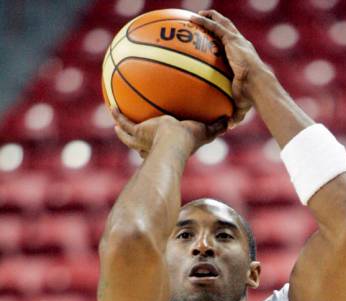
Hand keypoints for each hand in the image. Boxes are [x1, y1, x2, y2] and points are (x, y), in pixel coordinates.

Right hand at [112, 109, 226, 156]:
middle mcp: (152, 146)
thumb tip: (230, 119)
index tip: (158, 139)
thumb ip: (216, 126)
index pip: (163, 146)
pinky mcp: (137, 133)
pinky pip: (124, 123)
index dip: (160, 143)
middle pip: (142, 145)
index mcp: (167, 147)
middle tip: (133, 132)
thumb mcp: (205, 131)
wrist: (174, 142)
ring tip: (116, 121)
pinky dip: (118, 116)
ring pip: (128, 136)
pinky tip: (112, 105)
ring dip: (122, 129)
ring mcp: (142, 141)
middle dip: (138, 139)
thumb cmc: (190, 140)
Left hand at [191, 10, 265, 127]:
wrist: (257, 86)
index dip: (222, 42)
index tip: (212, 42)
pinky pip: (216, 27)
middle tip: (203, 22)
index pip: (231, 48)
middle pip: (226, 31)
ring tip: (197, 16)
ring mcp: (237, 41)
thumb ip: (233, 114)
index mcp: (242, 59)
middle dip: (216, 24)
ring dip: (210, 18)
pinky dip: (205, 21)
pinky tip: (194, 18)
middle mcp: (240, 47)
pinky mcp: (233, 40)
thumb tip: (228, 127)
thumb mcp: (239, 106)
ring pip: (222, 24)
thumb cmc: (251, 97)